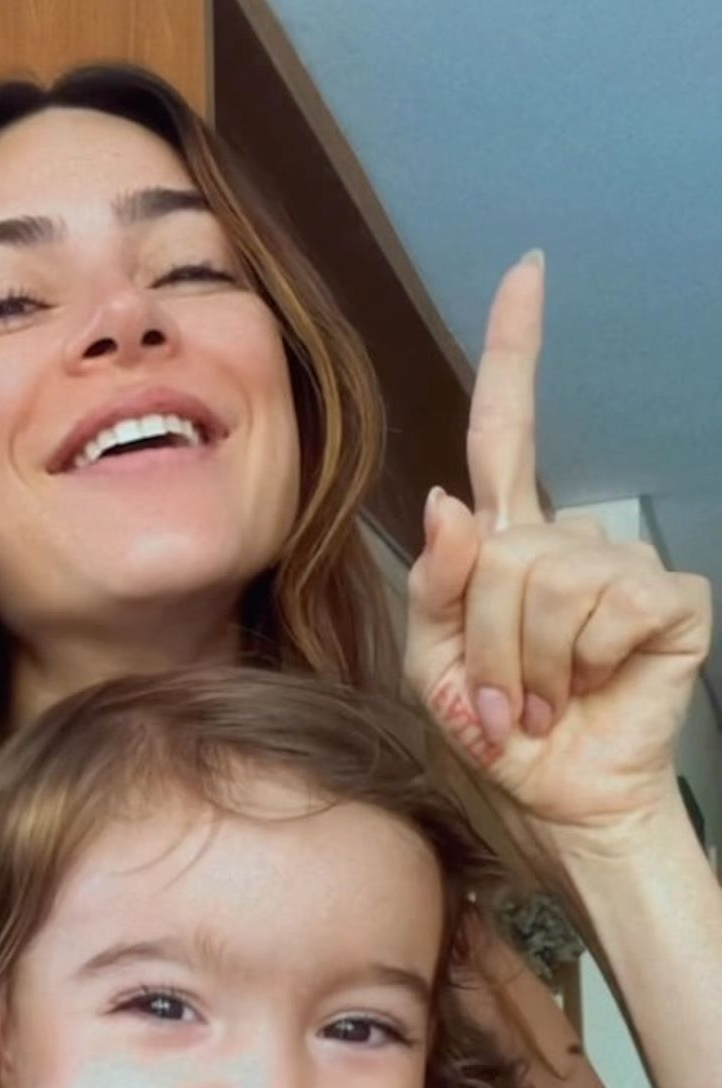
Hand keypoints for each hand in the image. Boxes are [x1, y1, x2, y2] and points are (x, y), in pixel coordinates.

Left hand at [404, 252, 710, 847]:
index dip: (517, 351)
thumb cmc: (492, 734)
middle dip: (482, 638)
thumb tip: (453, 498)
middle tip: (498, 696)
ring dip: (523, 659)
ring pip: (547, 576)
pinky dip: (576, 659)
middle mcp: (568, 540)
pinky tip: (587, 686)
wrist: (554, 802)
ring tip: (536, 700)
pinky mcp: (669, 600)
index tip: (528, 273)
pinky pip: (606, 601)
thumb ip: (435, 584)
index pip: (507, 430)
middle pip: (503, 544)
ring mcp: (624, 565)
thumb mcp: (431, 662)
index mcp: (507, 545)